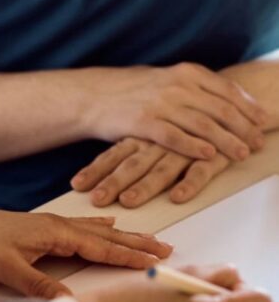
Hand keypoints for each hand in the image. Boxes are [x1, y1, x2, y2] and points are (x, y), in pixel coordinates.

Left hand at [0, 206, 171, 298]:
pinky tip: (104, 225)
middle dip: (135, 242)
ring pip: (93, 231)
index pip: (100, 246)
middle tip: (166, 246)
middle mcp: (54, 225)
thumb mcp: (7, 270)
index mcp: (53, 232)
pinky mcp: (37, 231)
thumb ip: (41, 287)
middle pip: (104, 235)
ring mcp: (46, 226)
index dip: (130, 254)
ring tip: (145, 237)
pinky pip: (78, 228)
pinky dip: (98, 228)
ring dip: (120, 236)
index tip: (158, 260)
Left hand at [71, 137, 229, 206]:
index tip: (76, 186)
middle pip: (132, 164)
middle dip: (113, 183)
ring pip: (162, 169)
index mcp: (142, 136)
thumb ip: (128, 148)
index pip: (113, 155)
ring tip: (128, 201)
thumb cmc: (180, 122)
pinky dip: (189, 184)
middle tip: (96, 200)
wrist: (224, 99)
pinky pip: (200, 171)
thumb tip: (97, 169)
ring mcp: (185, 149)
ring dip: (145, 186)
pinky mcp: (213, 155)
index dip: (95, 170)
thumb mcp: (151, 131)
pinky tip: (177, 197)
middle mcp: (159, 142)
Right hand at [79, 63, 265, 160]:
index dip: (248, 107)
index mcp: (184, 72)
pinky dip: (195, 147)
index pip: (227, 90)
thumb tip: (224, 97)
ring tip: (241, 153)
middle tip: (258, 142)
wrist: (92, 95)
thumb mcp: (164, 78)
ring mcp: (160, 103)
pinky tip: (209, 155)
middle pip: (220, 108)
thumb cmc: (130, 90)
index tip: (263, 121)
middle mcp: (175, 85)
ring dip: (226, 141)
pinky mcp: (144, 122)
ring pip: (203, 124)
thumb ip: (193, 86)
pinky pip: (175, 137)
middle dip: (243, 127)